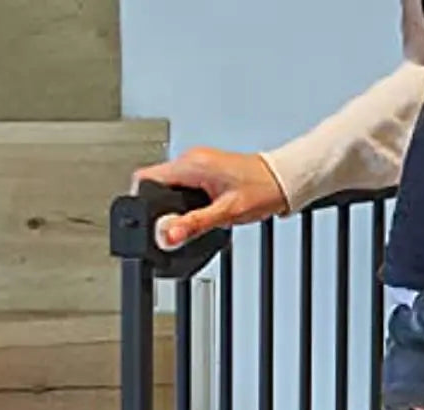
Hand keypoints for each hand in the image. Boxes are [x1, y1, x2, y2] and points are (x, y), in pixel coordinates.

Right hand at [132, 147, 288, 247]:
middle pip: (155, 184)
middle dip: (157, 208)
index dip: (141, 200)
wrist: (282, 181)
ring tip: (186, 222)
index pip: (147, 177)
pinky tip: (197, 213)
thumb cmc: (262, 189)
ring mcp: (197, 163)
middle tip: (171, 228)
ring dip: (171, 206)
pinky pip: (182, 186)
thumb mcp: (226, 213)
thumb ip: (194, 225)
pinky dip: (183, 203)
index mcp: (192, 164)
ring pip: (168, 186)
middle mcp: (192, 159)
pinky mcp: (204, 171)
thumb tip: (169, 234)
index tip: (148, 221)